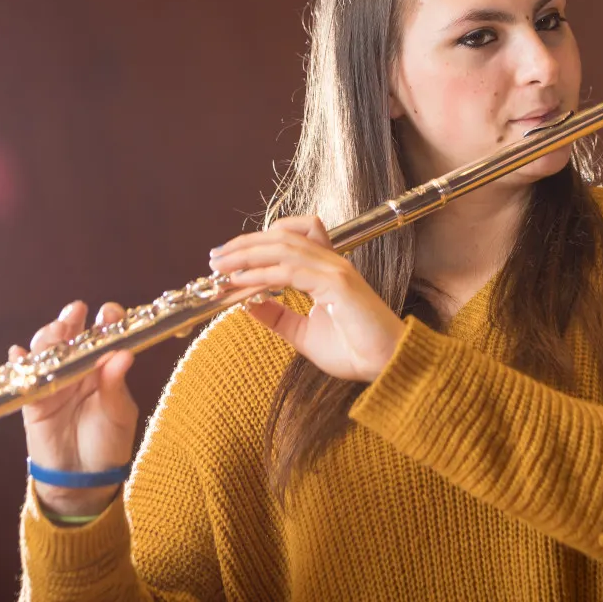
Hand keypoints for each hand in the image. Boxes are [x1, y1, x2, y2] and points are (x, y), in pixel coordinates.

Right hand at [11, 300, 138, 515]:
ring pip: (46, 350)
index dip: (106, 319)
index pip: (104, 334)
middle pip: (71, 334)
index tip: (108, 313)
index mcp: (103, 366)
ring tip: (55, 331)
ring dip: (47, 337)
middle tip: (75, 312)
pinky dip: (18, 364)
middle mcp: (77, 368)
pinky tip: (17, 354)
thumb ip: (116, 386)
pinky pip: (23, 377)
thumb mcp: (119, 414)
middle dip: (71, 319)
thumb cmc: (109, 443)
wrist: (83, 479)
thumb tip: (123, 354)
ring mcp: (54, 381)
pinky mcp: (33, 400)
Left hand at [209, 216, 403, 382]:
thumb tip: (246, 304)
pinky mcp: (337, 284)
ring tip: (221, 267)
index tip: (226, 259)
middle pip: (281, 235)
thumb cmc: (354, 350)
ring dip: (247, 254)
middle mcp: (331, 262)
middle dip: (244, 244)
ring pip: (283, 247)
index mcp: (326, 268)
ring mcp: (336, 269)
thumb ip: (277, 316)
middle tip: (214, 258)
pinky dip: (262, 275)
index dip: (255, 243)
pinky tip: (242, 284)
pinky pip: (290, 271)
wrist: (387, 366)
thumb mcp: (303, 334)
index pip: (288, 238)